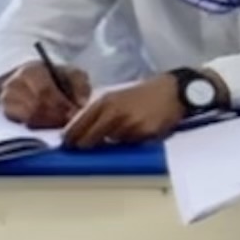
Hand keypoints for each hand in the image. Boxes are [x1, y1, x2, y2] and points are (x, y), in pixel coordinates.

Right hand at [0, 59, 89, 130]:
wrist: (36, 81)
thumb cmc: (58, 77)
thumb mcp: (72, 75)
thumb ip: (80, 86)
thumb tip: (81, 104)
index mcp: (31, 70)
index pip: (44, 91)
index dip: (61, 104)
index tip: (75, 112)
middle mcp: (14, 83)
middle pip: (36, 106)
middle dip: (57, 116)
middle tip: (71, 121)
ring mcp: (7, 98)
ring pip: (30, 117)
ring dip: (50, 123)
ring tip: (63, 122)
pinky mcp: (6, 112)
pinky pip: (24, 124)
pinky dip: (40, 126)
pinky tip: (51, 124)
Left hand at [63, 73, 190, 148]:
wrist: (172, 91)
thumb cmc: (142, 95)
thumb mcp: (116, 97)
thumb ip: (99, 113)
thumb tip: (80, 131)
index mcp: (105, 103)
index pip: (79, 126)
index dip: (70, 139)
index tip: (67, 145)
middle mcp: (114, 113)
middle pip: (90, 139)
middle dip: (86, 145)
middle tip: (86, 148)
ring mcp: (129, 125)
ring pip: (112, 143)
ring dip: (114, 142)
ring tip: (127, 129)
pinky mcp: (144, 134)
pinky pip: (131, 144)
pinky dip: (132, 141)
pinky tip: (140, 131)